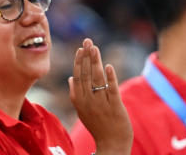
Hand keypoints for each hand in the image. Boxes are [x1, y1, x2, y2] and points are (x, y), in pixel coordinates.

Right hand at [68, 38, 132, 154]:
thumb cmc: (98, 126)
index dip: (79, 62)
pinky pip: (111, 90)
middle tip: (88, 41)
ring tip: (95, 48)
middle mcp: (88, 101)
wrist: (112, 145)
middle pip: (86, 74)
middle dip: (87, 56)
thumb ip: (75, 95)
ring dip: (96, 62)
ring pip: (97, 79)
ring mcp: (102, 104)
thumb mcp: (82, 111)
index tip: (80, 48)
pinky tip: (108, 66)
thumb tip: (70, 78)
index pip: (78, 76)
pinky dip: (110, 78)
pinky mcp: (115, 107)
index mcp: (79, 101)